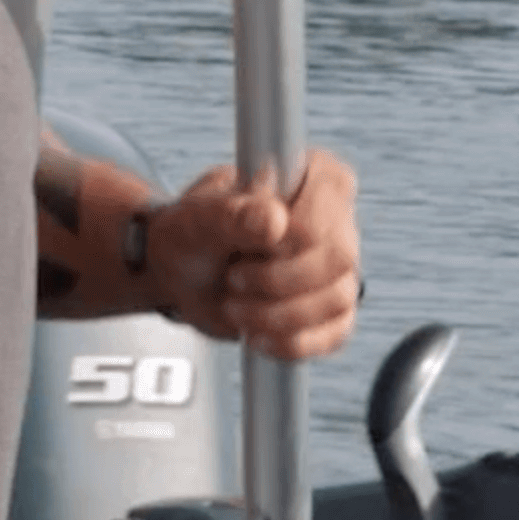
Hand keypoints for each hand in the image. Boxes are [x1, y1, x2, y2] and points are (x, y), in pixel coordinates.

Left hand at [143, 150, 362, 362]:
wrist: (179, 274)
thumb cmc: (190, 234)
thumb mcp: (195, 220)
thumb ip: (229, 214)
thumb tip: (273, 220)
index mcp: (312, 177)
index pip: (327, 208)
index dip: (285, 239)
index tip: (244, 248)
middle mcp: (336, 220)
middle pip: (339, 259)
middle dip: (276, 281)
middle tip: (232, 278)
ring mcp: (338, 267)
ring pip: (337, 299)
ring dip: (275, 314)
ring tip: (234, 304)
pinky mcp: (332, 309)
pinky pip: (334, 334)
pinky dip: (289, 342)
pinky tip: (256, 335)